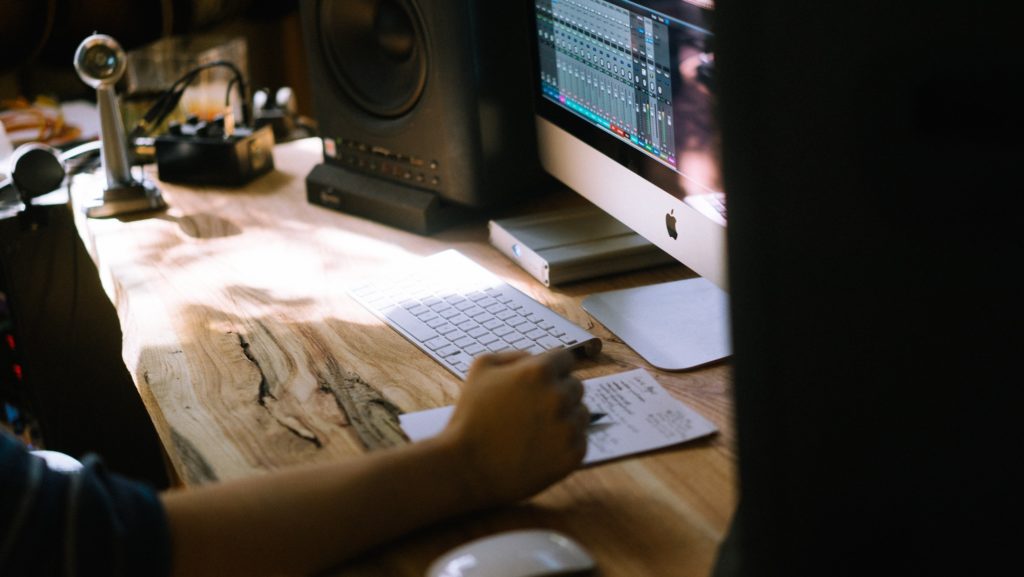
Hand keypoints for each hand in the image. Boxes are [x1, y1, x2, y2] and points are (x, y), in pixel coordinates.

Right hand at [437, 349, 589, 507]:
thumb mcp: (481, 369)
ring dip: (565, 418)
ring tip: (535, 431)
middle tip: (532, 411)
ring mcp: (568, 427)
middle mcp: (559, 396)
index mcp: (539, 372)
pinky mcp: (573, 455)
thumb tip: (535, 358)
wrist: (468, 468)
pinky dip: (565, 443)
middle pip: (575, 387)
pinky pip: (581, 440)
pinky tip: (541, 448)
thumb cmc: (471, 417)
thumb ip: (514, 355)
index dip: (551, 370)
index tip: (539, 384)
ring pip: (581, 414)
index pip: (565, 359)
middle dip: (558, 394)